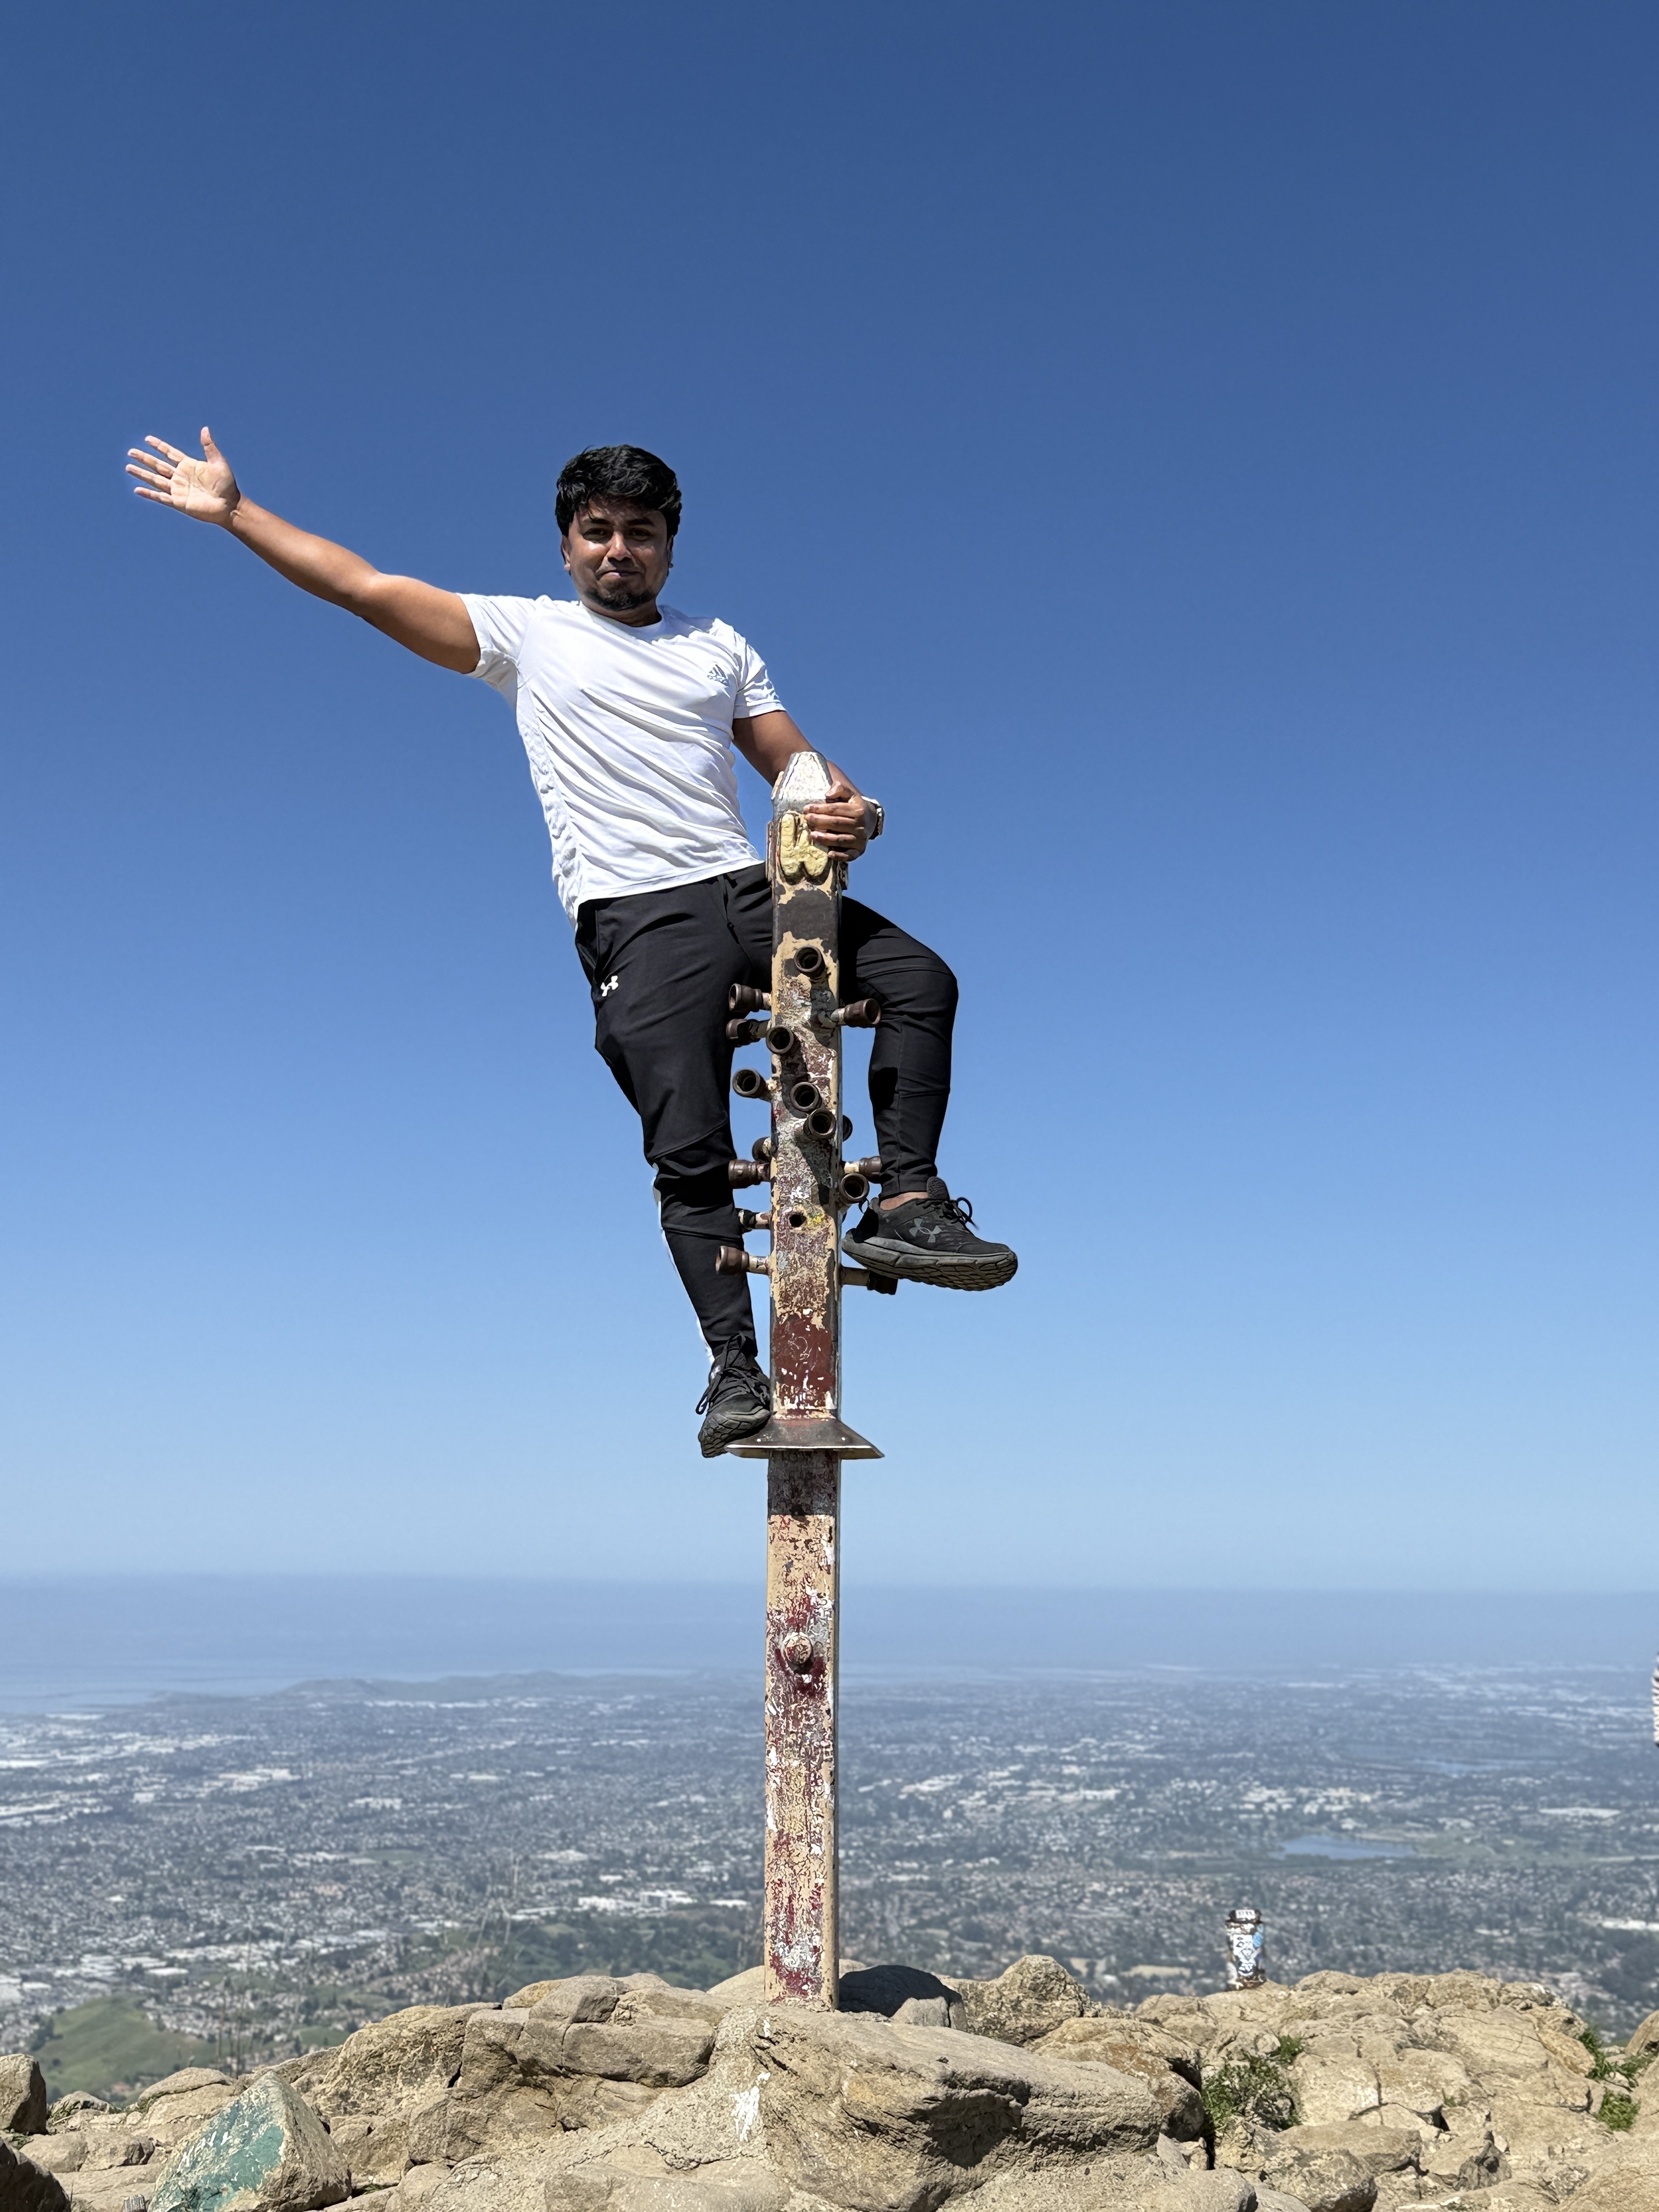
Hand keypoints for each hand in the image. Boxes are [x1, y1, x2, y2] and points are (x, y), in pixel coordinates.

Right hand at [126, 427, 240, 524]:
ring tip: (128, 467)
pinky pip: (161, 497)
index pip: (169, 453)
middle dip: (144, 459)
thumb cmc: (227, 485)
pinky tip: (137, 489)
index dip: (159, 446)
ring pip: (155, 480)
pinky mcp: (178, 502)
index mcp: (188, 465)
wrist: (230, 505)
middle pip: (158, 465)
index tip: (147, 439)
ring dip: (142, 474)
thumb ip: (209, 446)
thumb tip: (205, 429)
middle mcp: (180, 476)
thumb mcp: (218, 462)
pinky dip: (149, 494)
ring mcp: (178, 489)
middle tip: (131, 452)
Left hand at [805, 772, 873, 861]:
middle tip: (807, 820)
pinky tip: (829, 854)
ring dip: (825, 838)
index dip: (820, 808)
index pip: (835, 809)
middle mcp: (861, 826)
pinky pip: (849, 855)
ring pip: (840, 839)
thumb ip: (840, 789)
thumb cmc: (855, 806)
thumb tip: (828, 794)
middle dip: (820, 821)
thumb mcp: (850, 794)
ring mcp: (861, 839)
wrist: (871, 820)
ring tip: (812, 835)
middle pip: (836, 823)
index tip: (807, 808)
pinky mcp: (859, 850)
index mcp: (858, 811)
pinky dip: (840, 856)